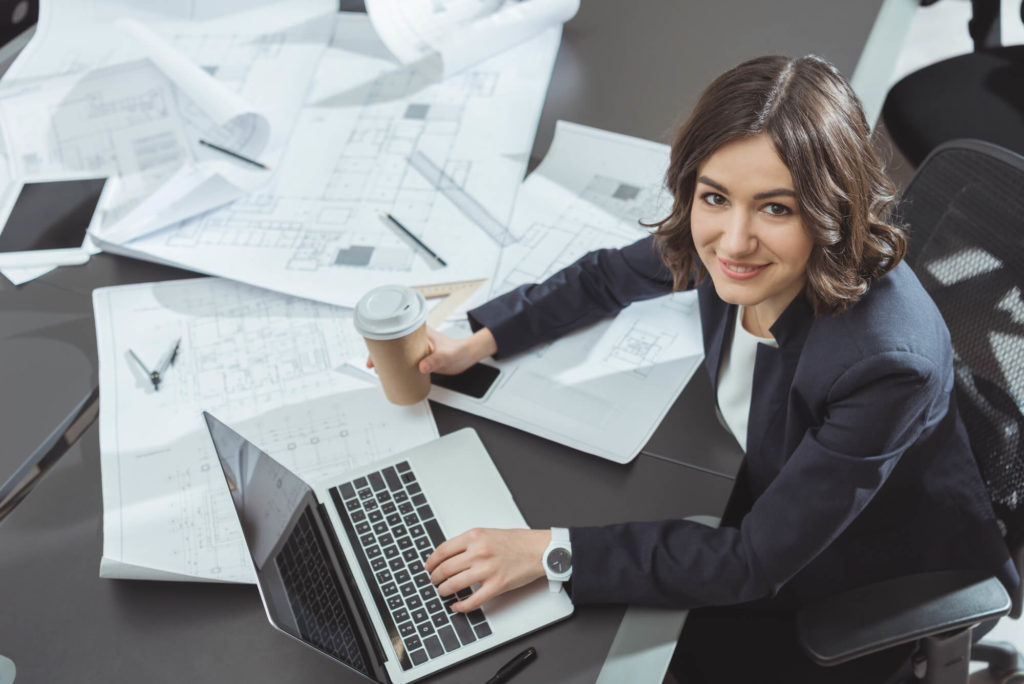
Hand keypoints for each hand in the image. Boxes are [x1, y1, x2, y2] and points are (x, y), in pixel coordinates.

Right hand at [366, 326, 496, 375]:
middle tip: (373, 365)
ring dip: (387, 360)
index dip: (382, 342)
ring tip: (379, 370)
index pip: (395, 333)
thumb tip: (421, 366)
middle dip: (379, 353)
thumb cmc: (459, 351)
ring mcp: (416, 347)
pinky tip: (392, 373)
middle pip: (392, 343)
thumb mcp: (446, 357)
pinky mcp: (419, 356)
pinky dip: (396, 365)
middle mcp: (415, 338)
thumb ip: (435, 361)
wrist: (468, 355)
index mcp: (419, 332)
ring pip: (396, 352)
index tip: (375, 353)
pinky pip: (403, 359)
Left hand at [425, 528, 549, 612]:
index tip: (428, 567)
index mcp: (475, 537)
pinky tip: (457, 606)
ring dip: (444, 591)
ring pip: (455, 584)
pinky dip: (462, 606)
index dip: (432, 561)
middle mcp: (478, 552)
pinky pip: (473, 600)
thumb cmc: (517, 542)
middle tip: (434, 581)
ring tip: (443, 592)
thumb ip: (469, 542)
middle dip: (435, 578)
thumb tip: (449, 555)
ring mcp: (487, 569)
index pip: (443, 550)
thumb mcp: (488, 533)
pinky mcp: (497, 585)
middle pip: (445, 568)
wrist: (538, 550)